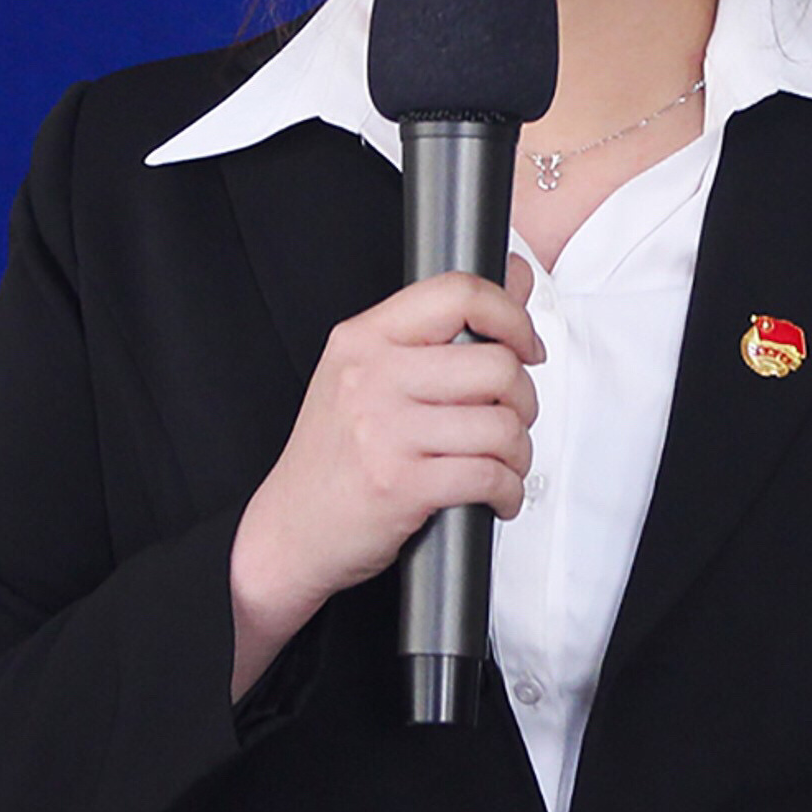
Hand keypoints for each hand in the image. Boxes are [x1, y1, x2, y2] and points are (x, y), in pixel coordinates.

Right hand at [227, 255, 541, 699]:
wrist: (286, 531)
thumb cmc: (333, 456)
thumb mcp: (367, 376)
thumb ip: (439, 332)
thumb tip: (516, 279)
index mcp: (363, 339)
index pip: (458, 293)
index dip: (512, 316)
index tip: (526, 346)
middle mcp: (371, 376)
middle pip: (496, 364)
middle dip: (524, 399)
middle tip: (512, 419)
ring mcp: (384, 430)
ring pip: (501, 425)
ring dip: (519, 453)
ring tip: (503, 463)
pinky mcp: (400, 484)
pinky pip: (489, 476)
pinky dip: (508, 491)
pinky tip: (496, 495)